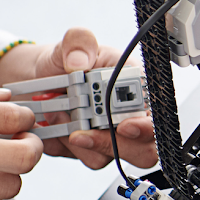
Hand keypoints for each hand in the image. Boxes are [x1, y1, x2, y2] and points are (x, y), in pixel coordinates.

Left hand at [0, 27, 158, 169]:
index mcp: (138, 87)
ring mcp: (112, 136)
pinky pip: (86, 157)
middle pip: (144, 149)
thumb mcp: (74, 41)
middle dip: (115, 145)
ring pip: (111, 157)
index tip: (125, 125)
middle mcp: (130, 116)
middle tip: (83, 133)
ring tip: (59, 115)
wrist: (42, 77)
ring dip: (82, 141)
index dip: (147, 126)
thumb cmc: (69, 59)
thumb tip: (79, 62)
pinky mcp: (92, 150)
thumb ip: (79, 41)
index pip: (156, 115)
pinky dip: (66, 145)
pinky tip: (54, 125)